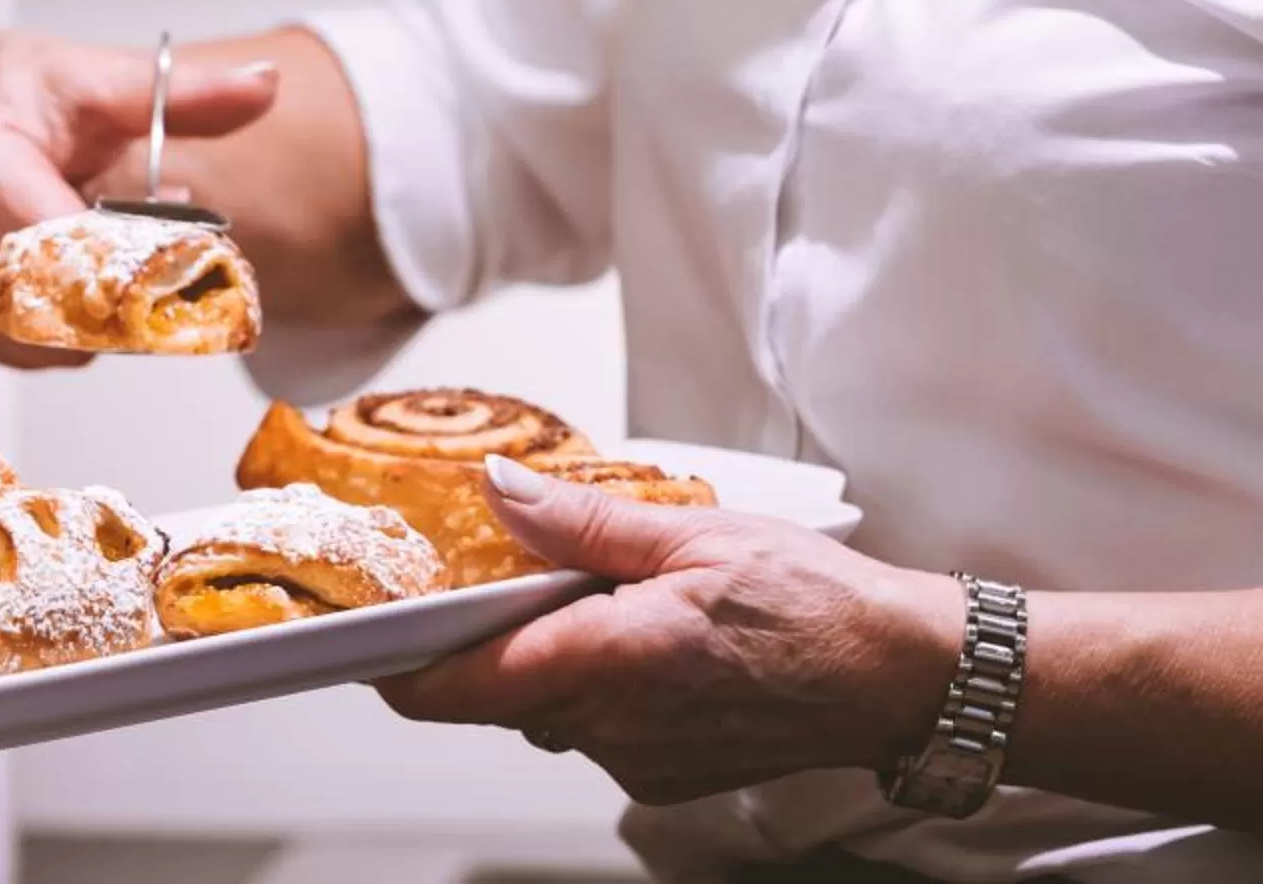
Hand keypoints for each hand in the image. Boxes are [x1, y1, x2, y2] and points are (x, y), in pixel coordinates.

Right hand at [0, 31, 280, 367]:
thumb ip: (188, 94)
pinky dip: (65, 324)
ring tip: (105, 245)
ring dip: (97, 309)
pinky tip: (69, 273)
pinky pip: (27, 351)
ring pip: (50, 339)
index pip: (67, 256)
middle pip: (62, 307)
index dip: (136, 266)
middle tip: (158, 246)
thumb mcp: (109, 79)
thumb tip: (265, 84)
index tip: (187, 254)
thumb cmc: (32, 92)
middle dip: (126, 289)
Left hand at [377, 459, 963, 807]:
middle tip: (490, 564)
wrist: (902, 675)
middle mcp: (612, 729)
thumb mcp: (693, 533)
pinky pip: (596, 722)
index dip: (396, 663)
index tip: (360, 630)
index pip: (460, 686)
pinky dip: (595, 675)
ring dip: (547, 649)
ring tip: (595, 585)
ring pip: (547, 703)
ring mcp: (638, 760)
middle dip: (482, 632)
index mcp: (609, 664)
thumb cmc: (815, 602)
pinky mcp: (663, 770)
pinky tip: (639, 628)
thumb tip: (500, 492)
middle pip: (496, 690)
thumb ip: (585, 520)